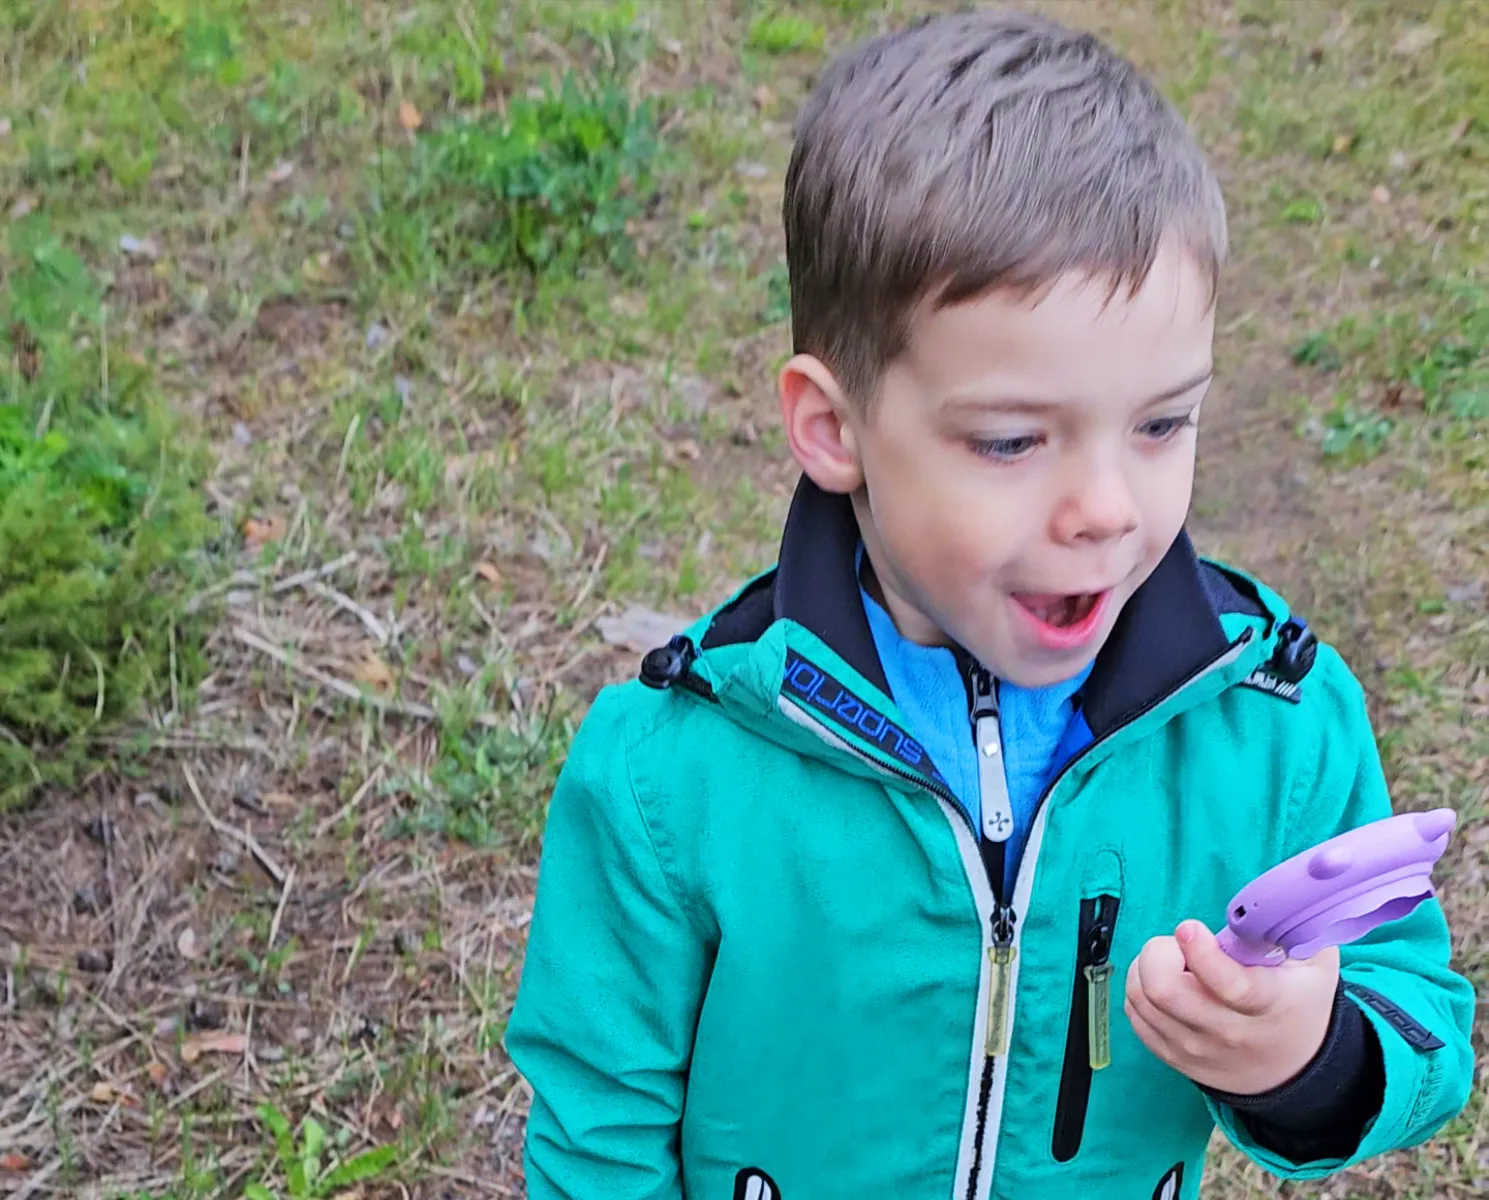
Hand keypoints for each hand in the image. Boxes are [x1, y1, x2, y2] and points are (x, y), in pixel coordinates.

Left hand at [1124, 919, 1338, 1095]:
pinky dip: (1139, 988)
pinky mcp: (1172, 1056)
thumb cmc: (1299, 1001)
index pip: (1230, 986)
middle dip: (1160, 952)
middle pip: (1164, 991)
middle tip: (1179, 945)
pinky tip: (1165, 981)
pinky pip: (1134, 1014)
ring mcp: (1196, 1048)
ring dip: (1146, 967)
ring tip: (1172, 960)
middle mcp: (1228, 1031)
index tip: (1189, 928)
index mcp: (1268, 1004)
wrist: (1292, 1068)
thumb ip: (1290, 925)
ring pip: (1141, 999)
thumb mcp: (1313, 961)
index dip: (1202, 954)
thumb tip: (1267, 896)